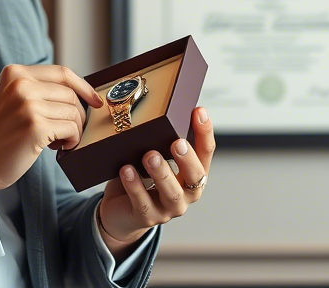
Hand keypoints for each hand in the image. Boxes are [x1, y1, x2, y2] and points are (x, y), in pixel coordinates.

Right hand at [0, 63, 102, 194]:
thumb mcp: (7, 99)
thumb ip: (32, 88)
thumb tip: (72, 91)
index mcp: (14, 73)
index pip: (61, 72)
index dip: (83, 87)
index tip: (94, 101)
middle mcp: (21, 84)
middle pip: (70, 94)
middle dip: (76, 115)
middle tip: (65, 133)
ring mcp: (27, 104)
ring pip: (73, 112)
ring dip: (73, 130)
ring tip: (58, 142)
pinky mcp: (35, 126)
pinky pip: (70, 129)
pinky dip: (71, 141)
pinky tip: (58, 148)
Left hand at [96, 106, 213, 251]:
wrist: (122, 213)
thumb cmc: (141, 178)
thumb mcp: (155, 157)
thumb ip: (161, 141)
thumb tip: (161, 110)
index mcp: (193, 175)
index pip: (206, 152)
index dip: (205, 132)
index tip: (199, 111)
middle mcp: (186, 194)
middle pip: (195, 177)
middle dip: (187, 159)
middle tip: (177, 142)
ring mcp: (168, 208)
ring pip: (170, 193)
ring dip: (161, 173)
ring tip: (150, 155)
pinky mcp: (147, 217)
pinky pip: (142, 202)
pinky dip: (134, 185)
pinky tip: (126, 170)